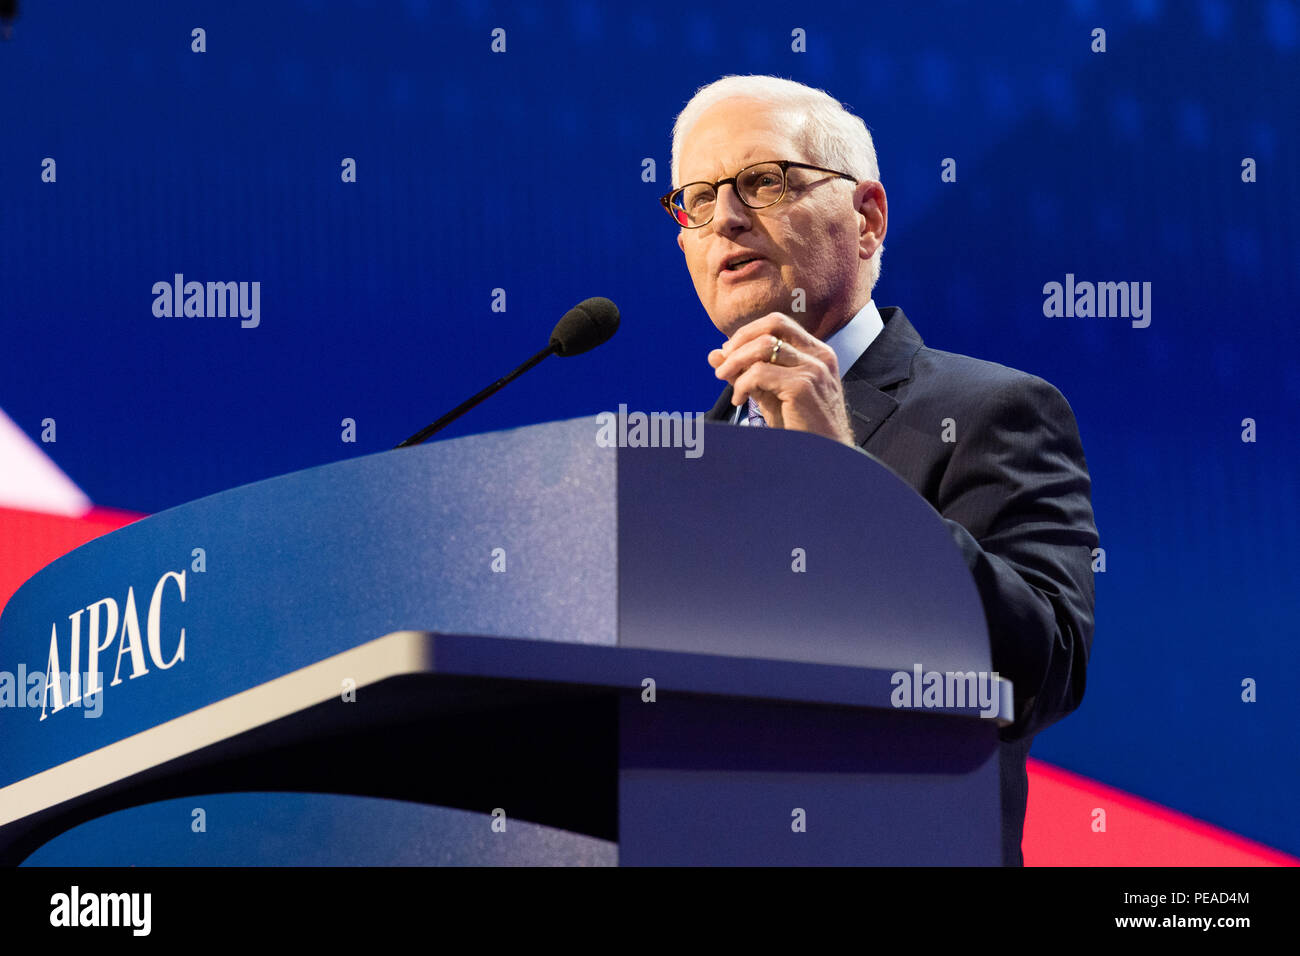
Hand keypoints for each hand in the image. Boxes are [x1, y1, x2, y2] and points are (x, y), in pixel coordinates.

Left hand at [708, 313, 854, 445]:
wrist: (824, 456)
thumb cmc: (800, 426)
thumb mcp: (770, 393)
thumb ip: (746, 372)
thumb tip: (714, 354)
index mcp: (817, 352)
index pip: (778, 323)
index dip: (748, 333)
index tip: (729, 354)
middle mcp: (819, 355)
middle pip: (772, 325)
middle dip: (740, 341)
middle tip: (723, 365)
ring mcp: (814, 369)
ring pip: (763, 346)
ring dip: (736, 362)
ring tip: (727, 382)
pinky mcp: (803, 386)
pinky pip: (759, 373)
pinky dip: (742, 384)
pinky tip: (740, 401)